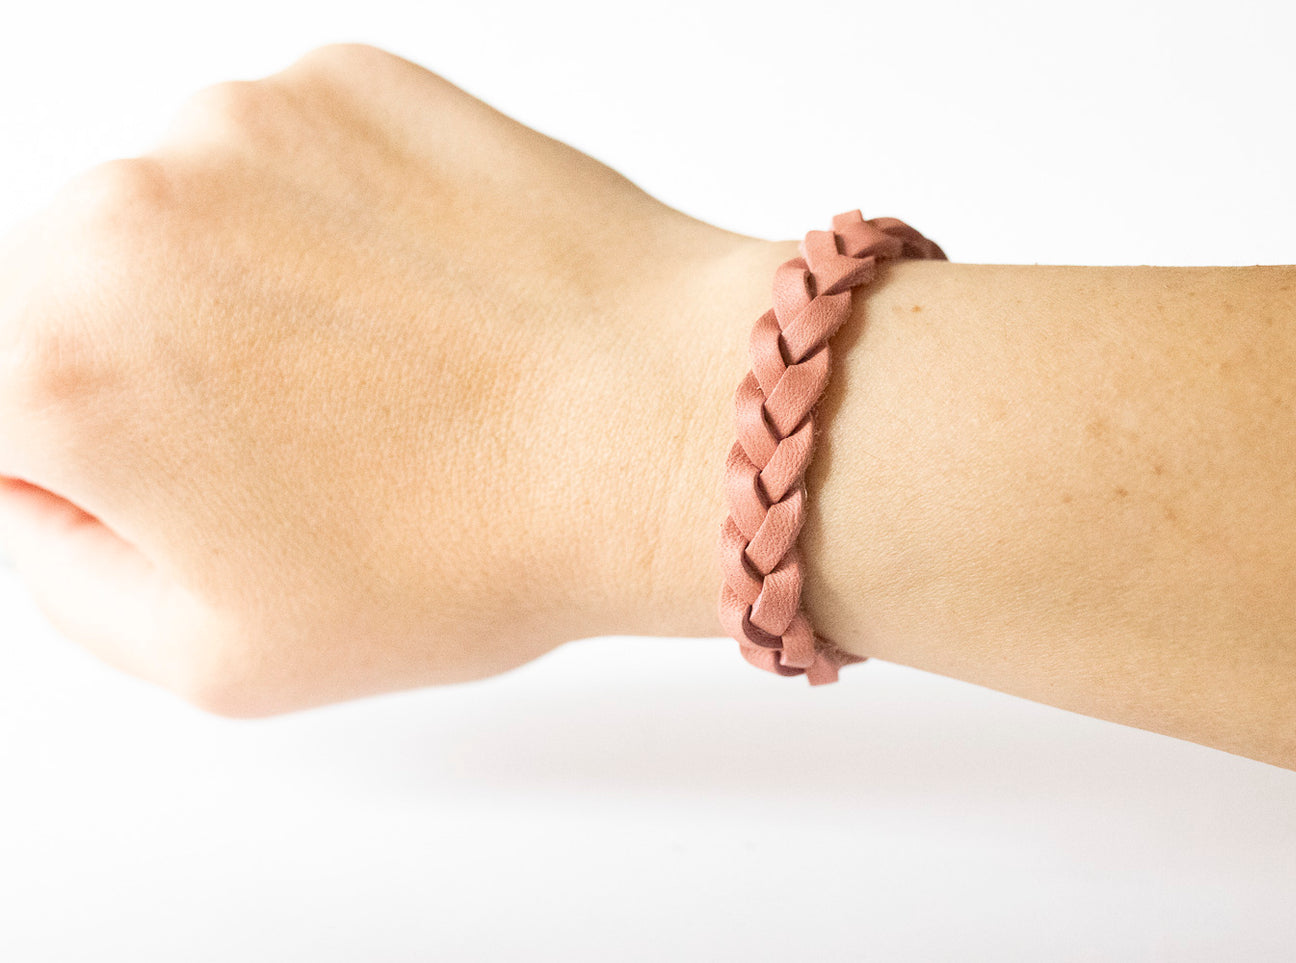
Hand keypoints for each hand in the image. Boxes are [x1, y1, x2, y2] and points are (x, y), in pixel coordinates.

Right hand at [0, 43, 775, 715]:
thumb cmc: (473, 545)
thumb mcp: (217, 656)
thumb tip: (40, 484)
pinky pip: (282, 159)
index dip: (81, 457)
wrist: (659, 426)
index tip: (170, 470)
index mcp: (53, 368)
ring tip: (381, 365)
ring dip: (241, 284)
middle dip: (149, 366)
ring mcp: (238, 124)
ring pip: (176, 216)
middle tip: (296, 432)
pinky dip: (325, 218)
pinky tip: (418, 294)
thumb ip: (63, 567)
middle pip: (67, 295)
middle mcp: (119, 213)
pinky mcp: (343, 81)